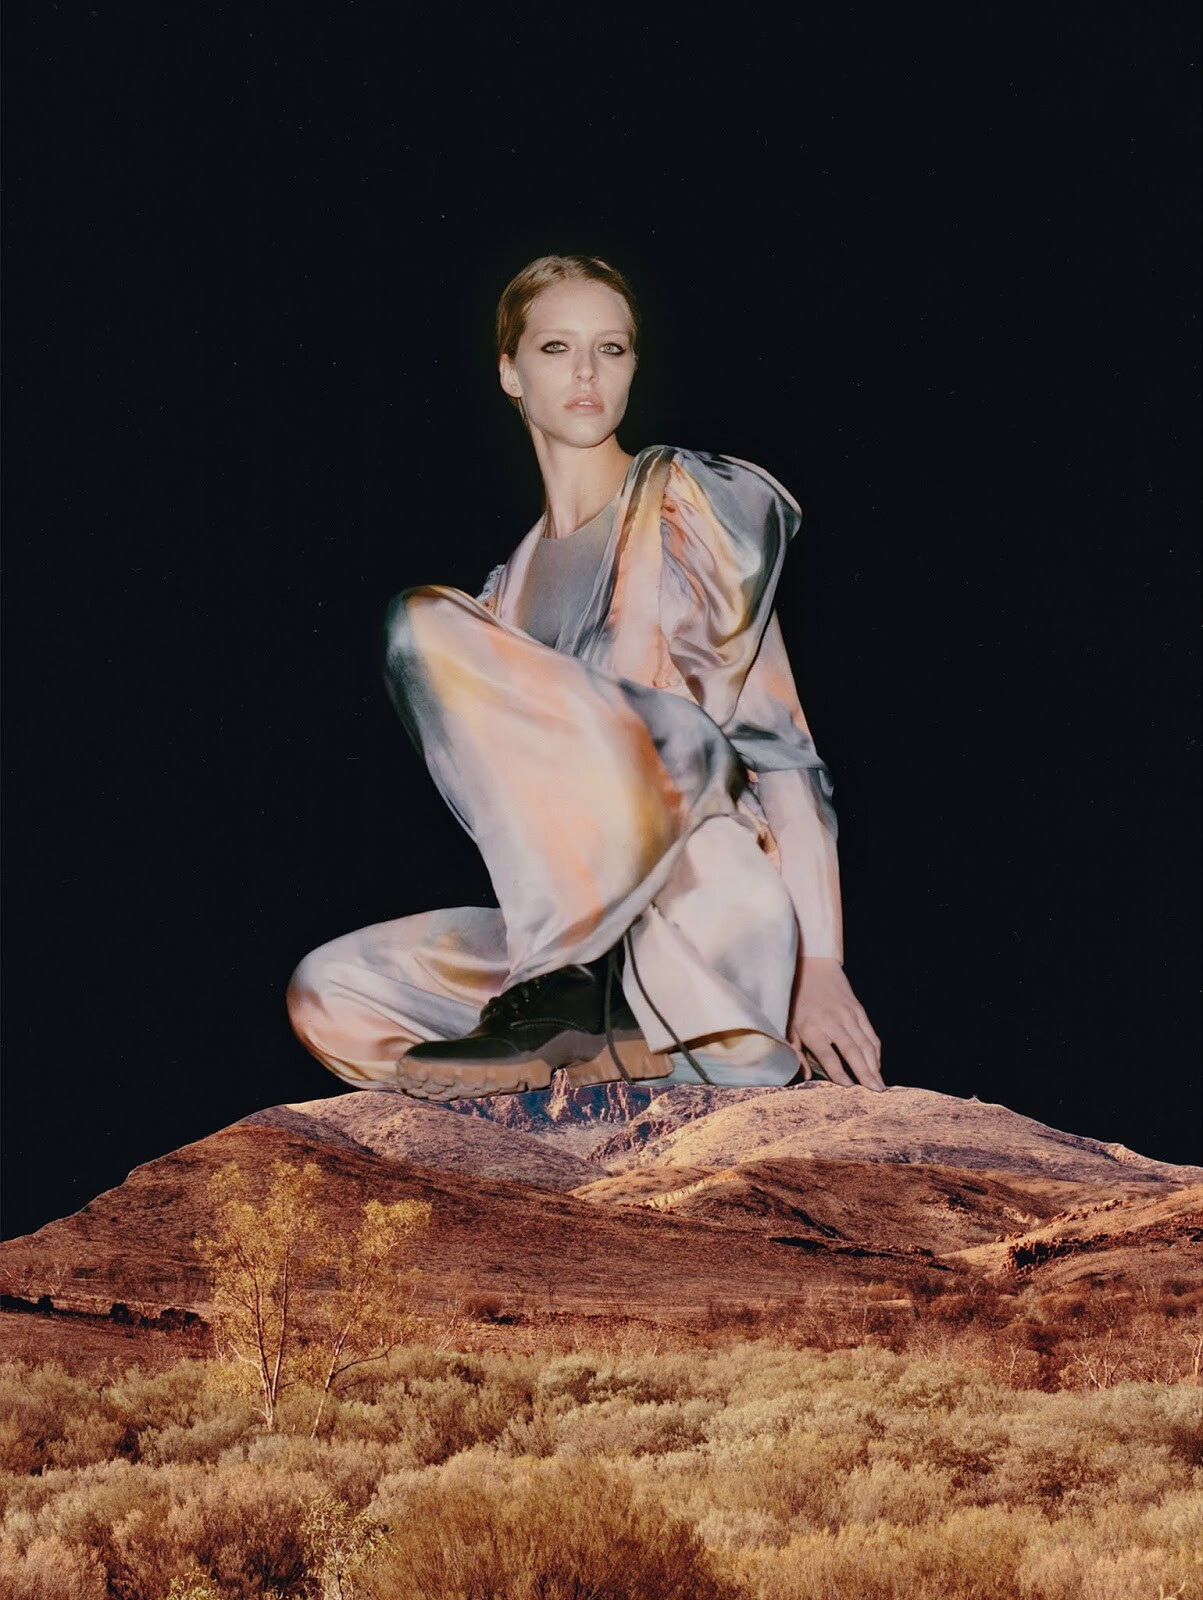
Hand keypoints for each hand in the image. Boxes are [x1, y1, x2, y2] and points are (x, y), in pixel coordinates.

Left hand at [788, 957, 885, 1090]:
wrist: (812, 968)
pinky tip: (877, 1065)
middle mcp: (832, 1021)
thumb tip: (803, 1076)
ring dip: (875, 1065)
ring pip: (866, 1044)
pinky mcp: (859, 1010)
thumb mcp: (788, 1027)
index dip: (839, 1072)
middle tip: (876, 1091)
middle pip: (852, 1050)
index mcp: (812, 1027)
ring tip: (881, 1084)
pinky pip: (871, 1034)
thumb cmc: (796, 1002)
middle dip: (865, 1072)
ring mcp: (849, 1015)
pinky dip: (876, 1051)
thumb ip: (795, 1053)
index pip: (828, 1054)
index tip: (848, 1087)